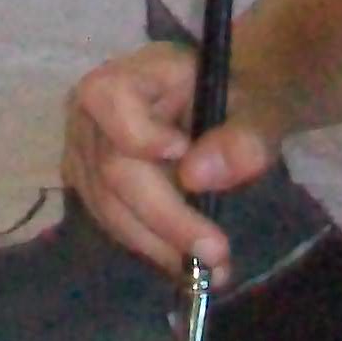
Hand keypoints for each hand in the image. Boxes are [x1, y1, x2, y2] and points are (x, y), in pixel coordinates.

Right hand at [61, 43, 281, 276]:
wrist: (226, 105)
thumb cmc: (240, 98)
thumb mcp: (259, 107)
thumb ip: (243, 135)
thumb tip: (197, 176)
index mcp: (134, 72)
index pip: (110, 99)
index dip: (140, 136)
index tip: (186, 162)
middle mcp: (92, 108)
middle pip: (113, 169)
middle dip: (165, 219)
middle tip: (215, 256)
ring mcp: (82, 146)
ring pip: (107, 205)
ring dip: (157, 243)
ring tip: (208, 268)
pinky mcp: (86, 180)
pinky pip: (108, 218)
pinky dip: (147, 243)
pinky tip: (184, 260)